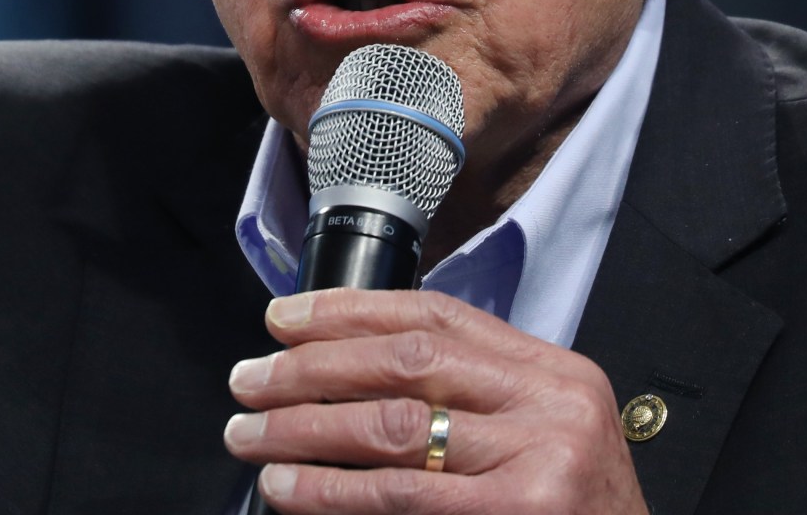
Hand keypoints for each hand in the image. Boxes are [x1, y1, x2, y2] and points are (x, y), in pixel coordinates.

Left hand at [224, 290, 649, 514]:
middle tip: (250, 380)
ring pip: (393, 426)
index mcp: (556, 373)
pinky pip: (399, 497)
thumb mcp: (540, 439)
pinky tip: (288, 489)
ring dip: (304, 428)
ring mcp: (539, 464)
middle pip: (408, 361)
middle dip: (313, 366)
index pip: (439, 314)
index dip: (350, 310)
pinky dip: (330, 492)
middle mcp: (553, 406)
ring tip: (250, 436)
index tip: (284, 318)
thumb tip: (345, 373)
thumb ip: (471, 401)